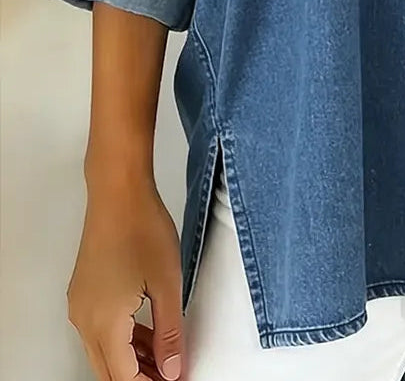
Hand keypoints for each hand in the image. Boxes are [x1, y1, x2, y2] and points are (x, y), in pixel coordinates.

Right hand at [66, 174, 184, 380]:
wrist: (118, 193)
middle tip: (170, 374)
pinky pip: (99, 329)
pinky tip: (146, 334)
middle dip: (139, 377)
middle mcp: (84, 320)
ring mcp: (80, 305)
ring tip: (164, 358)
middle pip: (109, 370)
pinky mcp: (83, 292)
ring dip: (131, 359)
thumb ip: (170, 332)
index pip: (124, 376)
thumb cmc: (142, 228)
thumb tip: (173, 368)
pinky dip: (122, 338)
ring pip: (103, 350)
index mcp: (104, 323)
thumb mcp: (167, 283)